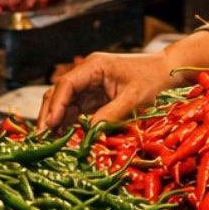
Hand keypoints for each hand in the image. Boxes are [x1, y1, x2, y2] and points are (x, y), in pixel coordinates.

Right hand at [37, 50, 176, 131]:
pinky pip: (76, 111)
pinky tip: (63, 139)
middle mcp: (87, 74)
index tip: (50, 125)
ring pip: (65, 104)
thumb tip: (90, 133)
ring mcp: (90, 86)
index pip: (66, 84)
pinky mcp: (95, 97)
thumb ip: (111, 113)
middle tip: (41, 139)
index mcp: (94, 66)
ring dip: (57, 122)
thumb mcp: (134, 98)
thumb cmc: (153, 79)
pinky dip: (69, 124)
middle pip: (59, 94)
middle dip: (49, 115)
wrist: (167, 72)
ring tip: (48, 143)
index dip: (56, 105)